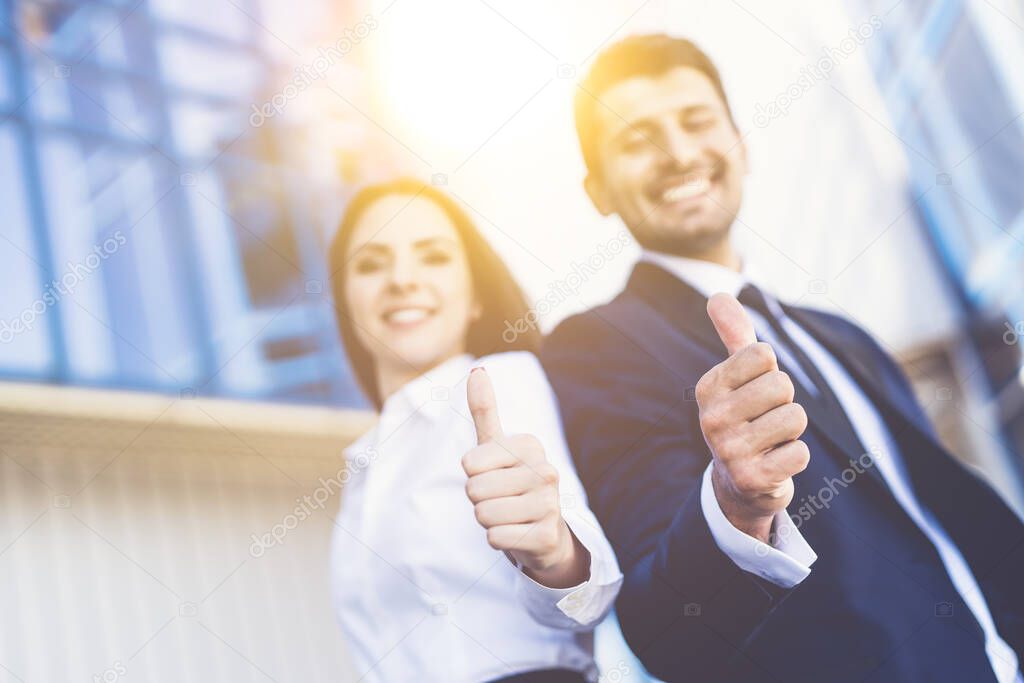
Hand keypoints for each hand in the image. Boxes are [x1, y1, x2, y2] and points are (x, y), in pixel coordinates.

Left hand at [462, 367, 588, 587]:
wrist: (544, 531)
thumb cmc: (512, 483)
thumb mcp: (497, 446)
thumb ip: (485, 410)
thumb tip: (477, 370)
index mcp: (531, 445)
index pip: (469, 464)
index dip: (473, 475)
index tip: (495, 476)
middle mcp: (546, 471)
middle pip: (474, 490)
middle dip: (479, 500)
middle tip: (501, 500)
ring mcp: (550, 504)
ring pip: (483, 515)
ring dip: (488, 520)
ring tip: (509, 516)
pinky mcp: (546, 536)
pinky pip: (495, 538)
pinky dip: (498, 539)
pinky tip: (517, 533)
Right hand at [695, 293, 810, 542]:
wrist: (739, 481)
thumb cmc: (746, 416)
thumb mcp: (737, 376)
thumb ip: (733, 335)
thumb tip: (718, 295)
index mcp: (707, 387)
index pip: (763, 354)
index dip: (771, 372)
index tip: (756, 393)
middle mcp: (711, 418)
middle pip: (781, 385)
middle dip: (784, 403)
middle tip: (766, 420)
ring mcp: (728, 451)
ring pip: (794, 418)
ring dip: (791, 431)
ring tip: (771, 442)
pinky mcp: (751, 479)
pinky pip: (799, 453)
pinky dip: (795, 457)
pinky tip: (775, 463)